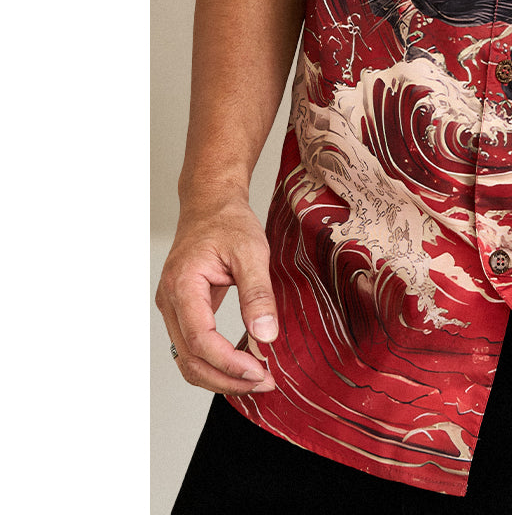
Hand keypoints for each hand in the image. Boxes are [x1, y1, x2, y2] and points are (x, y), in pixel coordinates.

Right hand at [155, 195, 278, 393]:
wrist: (211, 204)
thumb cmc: (228, 222)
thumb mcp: (252, 252)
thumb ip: (257, 294)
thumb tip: (266, 335)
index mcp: (183, 285)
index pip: (200, 339)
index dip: (228, 363)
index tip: (260, 371)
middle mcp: (170, 301)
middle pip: (189, 358)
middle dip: (226, 379)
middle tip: (263, 383)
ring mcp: (173, 308)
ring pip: (187, 358)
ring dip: (219, 376)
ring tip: (255, 380)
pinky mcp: (182, 310)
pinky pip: (192, 346)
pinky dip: (214, 362)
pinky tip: (240, 365)